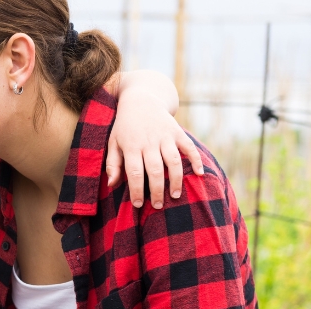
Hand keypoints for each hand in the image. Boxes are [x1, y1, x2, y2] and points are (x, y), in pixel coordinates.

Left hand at [106, 93, 203, 209]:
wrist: (141, 100)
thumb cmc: (124, 127)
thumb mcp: (113, 143)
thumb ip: (113, 164)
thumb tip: (111, 185)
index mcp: (131, 147)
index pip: (134, 172)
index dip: (137, 190)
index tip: (138, 204)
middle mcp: (149, 142)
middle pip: (155, 170)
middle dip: (157, 190)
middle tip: (158, 206)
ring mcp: (165, 136)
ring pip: (173, 161)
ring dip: (176, 179)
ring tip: (175, 195)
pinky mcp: (177, 132)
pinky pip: (189, 147)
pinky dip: (196, 160)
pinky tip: (199, 174)